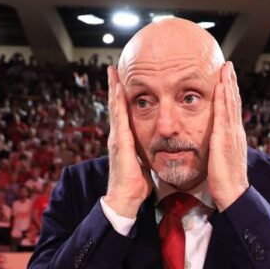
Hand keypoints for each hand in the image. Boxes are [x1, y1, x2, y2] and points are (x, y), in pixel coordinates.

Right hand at [102, 66, 151, 217]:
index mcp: (124, 141)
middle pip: (115, 106)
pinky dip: (117, 103)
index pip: (122, 114)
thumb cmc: (135, 186)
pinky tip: (118, 90)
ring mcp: (116, 138)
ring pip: (114, 108)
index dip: (121, 98)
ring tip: (113, 72)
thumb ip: (145, 155)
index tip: (122, 82)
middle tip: (112, 69)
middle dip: (114, 87)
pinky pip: (119, 118)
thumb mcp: (143, 164)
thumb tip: (156, 151)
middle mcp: (117, 136)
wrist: (125, 199)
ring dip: (113, 89)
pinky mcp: (120, 142)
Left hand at [208, 61, 248, 210]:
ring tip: (226, 68)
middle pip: (233, 102)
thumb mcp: (222, 161)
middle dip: (231, 82)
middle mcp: (236, 132)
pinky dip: (224, 98)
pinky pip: (224, 114)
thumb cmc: (225, 183)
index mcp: (234, 137)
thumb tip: (215, 146)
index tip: (227, 79)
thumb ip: (220, 150)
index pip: (232, 110)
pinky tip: (221, 86)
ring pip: (231, 104)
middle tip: (228, 65)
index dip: (230, 93)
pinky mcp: (225, 138)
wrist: (233, 194)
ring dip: (229, 84)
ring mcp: (232, 134)